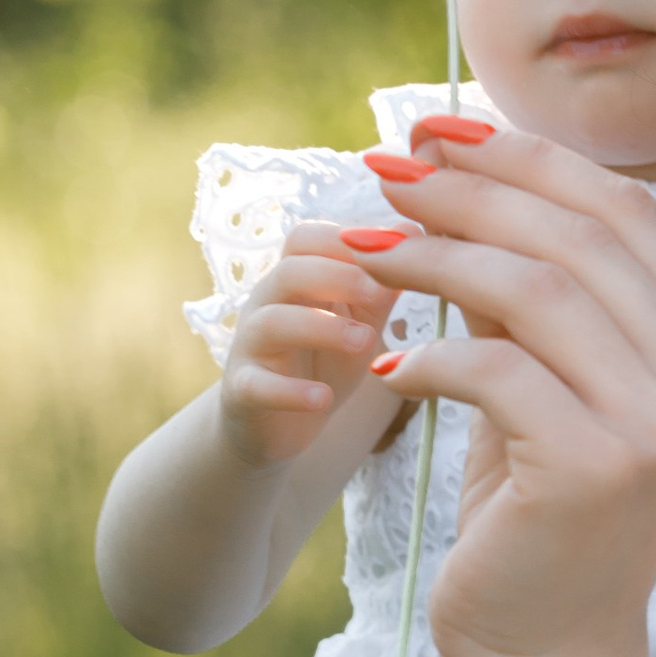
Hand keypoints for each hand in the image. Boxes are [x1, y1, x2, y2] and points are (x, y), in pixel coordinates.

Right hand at [217, 220, 398, 468]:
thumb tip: (413, 231)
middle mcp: (266, 304)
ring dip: (321, 328)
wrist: (280, 425)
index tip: (390, 255)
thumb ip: (382, 284)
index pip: (306, 239)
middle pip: (290, 271)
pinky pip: (257, 384)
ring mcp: (251, 346)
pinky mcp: (242, 390)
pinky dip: (291, 391)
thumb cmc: (323, 361)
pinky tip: (323, 398)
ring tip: (365, 343)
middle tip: (380, 295)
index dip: (344, 240)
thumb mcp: (360, 321)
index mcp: (294, 280)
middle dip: (338, 276)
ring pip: (273, 321)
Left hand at [360, 127, 655, 656]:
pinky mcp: (599, 468)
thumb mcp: (546, 383)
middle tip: (382, 171)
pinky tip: (386, 366)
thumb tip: (459, 177)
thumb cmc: (539, 512)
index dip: (526, 158)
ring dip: (434, 257)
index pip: (621, 211)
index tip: (437, 130)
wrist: (547, 656)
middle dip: (468, 191)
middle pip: (577, 236)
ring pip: (534, 290)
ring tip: (363, 249)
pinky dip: (429, 356)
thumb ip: (532, 292)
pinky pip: (495, 371)